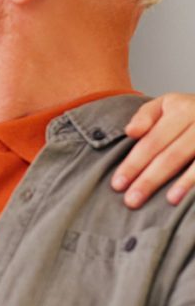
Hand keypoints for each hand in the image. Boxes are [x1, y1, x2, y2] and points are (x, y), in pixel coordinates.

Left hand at [113, 93, 194, 207]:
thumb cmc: (187, 111)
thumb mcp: (165, 104)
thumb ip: (145, 116)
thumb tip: (130, 132)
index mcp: (180, 109)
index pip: (152, 142)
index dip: (134, 164)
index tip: (117, 185)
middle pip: (171, 155)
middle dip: (150, 180)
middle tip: (132, 201)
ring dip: (183, 183)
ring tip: (168, 201)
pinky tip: (192, 197)